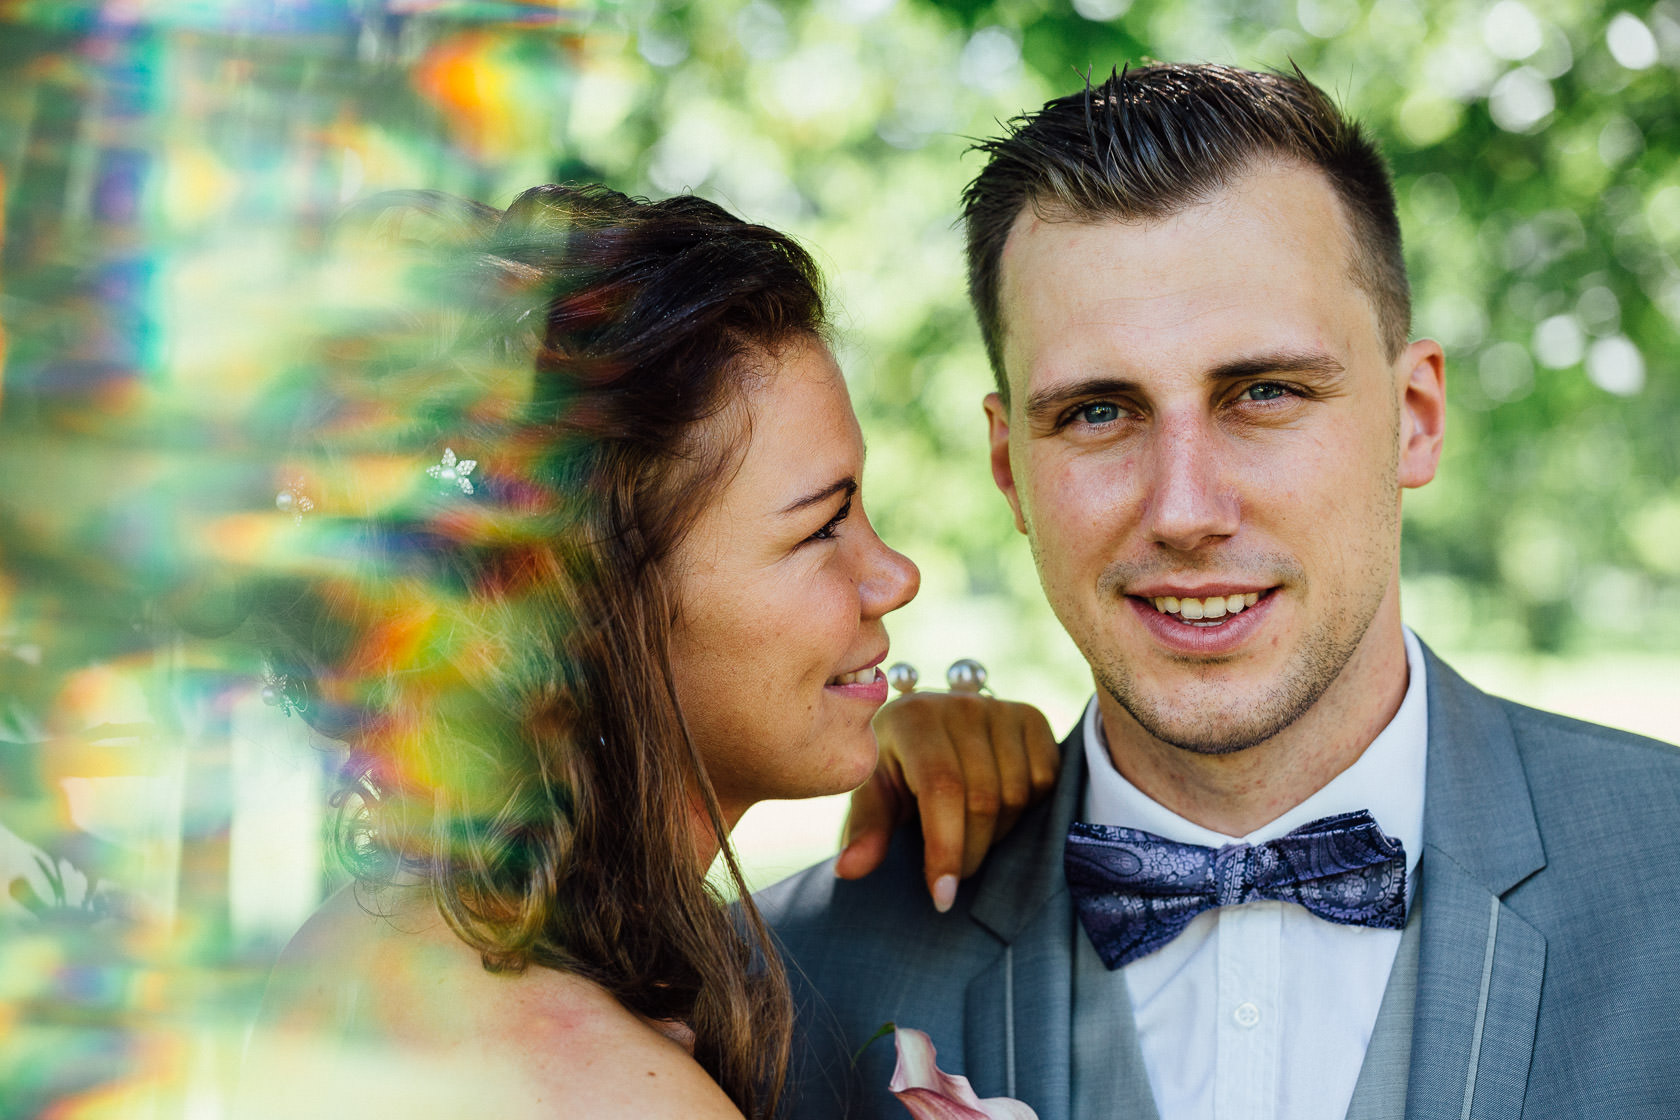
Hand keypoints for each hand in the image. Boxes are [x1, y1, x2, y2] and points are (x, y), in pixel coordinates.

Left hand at [836, 690, 1057, 911]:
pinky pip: (1046, 778)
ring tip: (971, 837)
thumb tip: (849, 870)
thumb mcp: (872, 794)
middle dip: (970, 852)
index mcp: (912, 719)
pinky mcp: (1031, 717)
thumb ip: (866, 830)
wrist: (925, 728)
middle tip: (954, 874)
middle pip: (984, 798)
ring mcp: (998, 708)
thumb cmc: (894, 768)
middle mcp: (958, 705)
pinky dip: (1027, 808)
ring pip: (1016, 794)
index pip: (942, 789)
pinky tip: (999, 811)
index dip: (947, 848)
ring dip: (998, 834)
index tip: (943, 897)